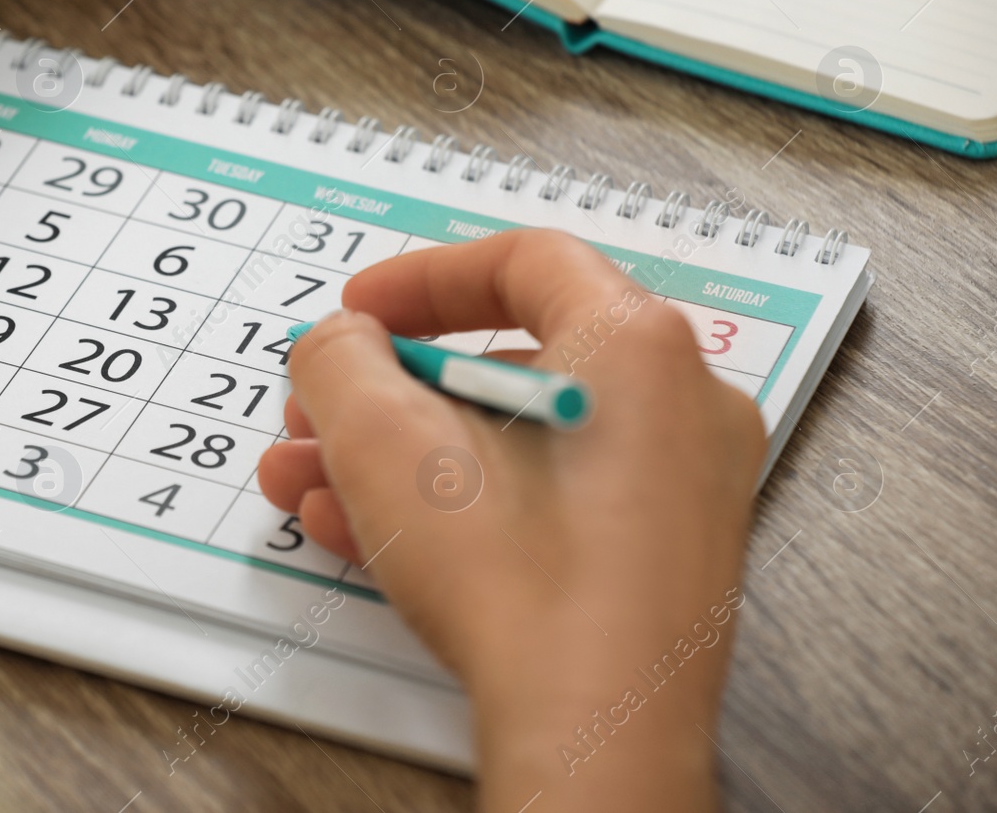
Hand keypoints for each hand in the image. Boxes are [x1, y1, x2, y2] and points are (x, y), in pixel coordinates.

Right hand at [258, 230, 765, 811]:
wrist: (594, 736)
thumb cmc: (520, 588)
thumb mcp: (383, 441)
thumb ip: (341, 357)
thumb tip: (342, 343)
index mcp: (636, 345)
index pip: (525, 261)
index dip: (422, 276)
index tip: (360, 311)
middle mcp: (679, 405)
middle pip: (511, 360)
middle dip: (391, 389)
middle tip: (326, 409)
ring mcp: (680, 489)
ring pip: (519, 441)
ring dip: (405, 455)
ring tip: (316, 482)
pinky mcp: (660, 560)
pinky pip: (547, 501)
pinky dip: (460, 503)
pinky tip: (369, 532)